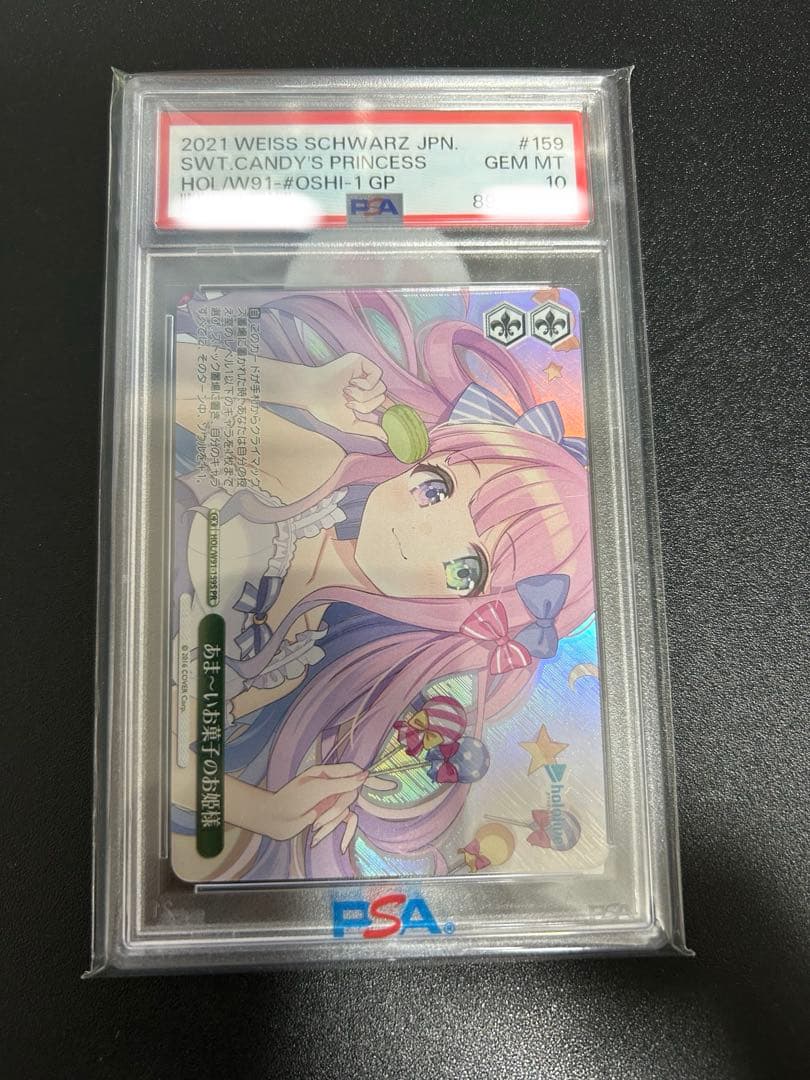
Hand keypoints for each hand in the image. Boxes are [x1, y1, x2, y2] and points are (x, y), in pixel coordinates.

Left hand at [267, 763, 393, 847]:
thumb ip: (343, 783)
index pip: (353, 771)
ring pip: (346, 810)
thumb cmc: (292, 799)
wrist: (274, 820)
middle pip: (350, 794)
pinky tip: (341, 846)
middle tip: (321, 812)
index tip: (389, 785)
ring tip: (315, 826)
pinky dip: (341, 832)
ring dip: (332, 821)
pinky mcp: (328, 817)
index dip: (368, 777)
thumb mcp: (319, 789)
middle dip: (338, 807)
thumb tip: (364, 775)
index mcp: (326, 773)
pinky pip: (343, 823)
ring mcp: (329, 802)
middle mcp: (330, 786)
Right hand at [305, 353, 387, 442]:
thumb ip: (369, 430)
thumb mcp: (350, 424)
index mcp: (361, 396)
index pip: (381, 401)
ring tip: (346, 393)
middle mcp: (363, 383)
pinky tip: (351, 383)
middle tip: (348, 403)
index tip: (391, 417)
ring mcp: (363, 372)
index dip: (387, 408)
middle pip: (382, 397)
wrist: (313, 392)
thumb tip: (387, 437)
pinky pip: (377, 375)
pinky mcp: (361, 361)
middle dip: (366, 405)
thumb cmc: (326, 408)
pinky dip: (365, 384)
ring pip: (380, 388)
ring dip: (363, 396)